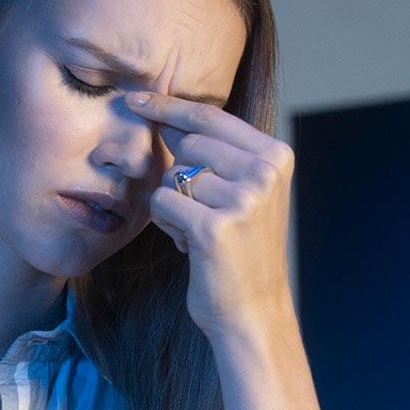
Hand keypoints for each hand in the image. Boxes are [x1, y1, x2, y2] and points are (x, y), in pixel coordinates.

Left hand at [126, 89, 295, 340]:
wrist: (253, 310)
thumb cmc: (241, 251)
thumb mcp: (243, 192)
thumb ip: (215, 154)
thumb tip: (166, 117)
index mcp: (274, 156)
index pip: (211, 116)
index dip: (168, 106)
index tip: (135, 99)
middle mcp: (264, 172)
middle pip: (187, 145)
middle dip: (179, 176)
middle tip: (201, 212)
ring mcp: (242, 199)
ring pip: (172, 176)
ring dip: (174, 205)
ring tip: (200, 233)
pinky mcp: (215, 227)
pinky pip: (162, 203)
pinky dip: (167, 225)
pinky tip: (190, 246)